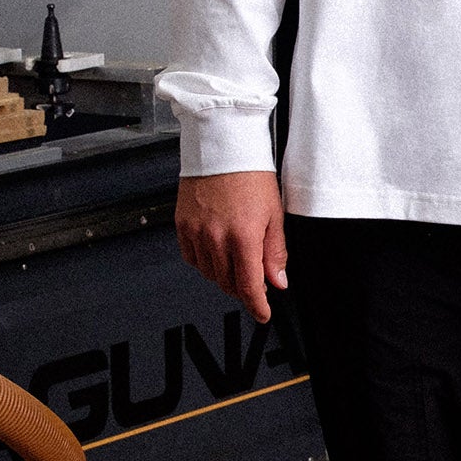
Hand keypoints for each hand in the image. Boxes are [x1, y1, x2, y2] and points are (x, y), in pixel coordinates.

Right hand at [177, 169, 286, 322]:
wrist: (223, 147)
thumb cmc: (251, 173)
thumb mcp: (274, 213)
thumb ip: (275, 252)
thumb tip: (277, 281)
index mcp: (243, 236)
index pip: (248, 285)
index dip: (257, 305)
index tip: (262, 313)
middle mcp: (216, 237)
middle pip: (228, 282)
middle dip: (243, 288)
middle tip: (255, 280)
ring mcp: (196, 231)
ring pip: (209, 273)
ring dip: (224, 275)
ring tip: (236, 261)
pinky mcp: (182, 224)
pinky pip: (191, 257)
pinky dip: (204, 262)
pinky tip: (215, 252)